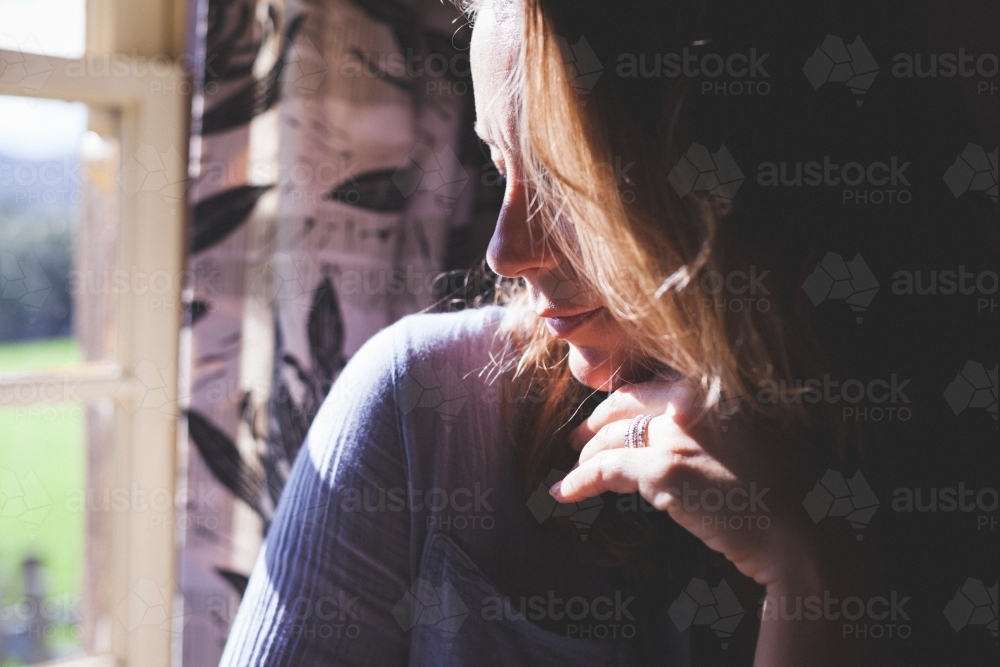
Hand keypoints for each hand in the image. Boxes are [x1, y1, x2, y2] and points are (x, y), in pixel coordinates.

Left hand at [552, 379, 821, 587]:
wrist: (796, 530)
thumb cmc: (783, 488)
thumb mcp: (755, 431)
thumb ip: (714, 418)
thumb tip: (678, 423)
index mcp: (712, 385)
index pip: (648, 388)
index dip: (619, 404)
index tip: (603, 418)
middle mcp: (691, 399)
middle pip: (623, 406)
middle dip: (594, 424)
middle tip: (577, 440)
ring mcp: (676, 432)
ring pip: (610, 439)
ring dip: (585, 456)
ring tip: (571, 469)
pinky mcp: (662, 470)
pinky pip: (604, 471)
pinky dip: (579, 481)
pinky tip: (563, 492)